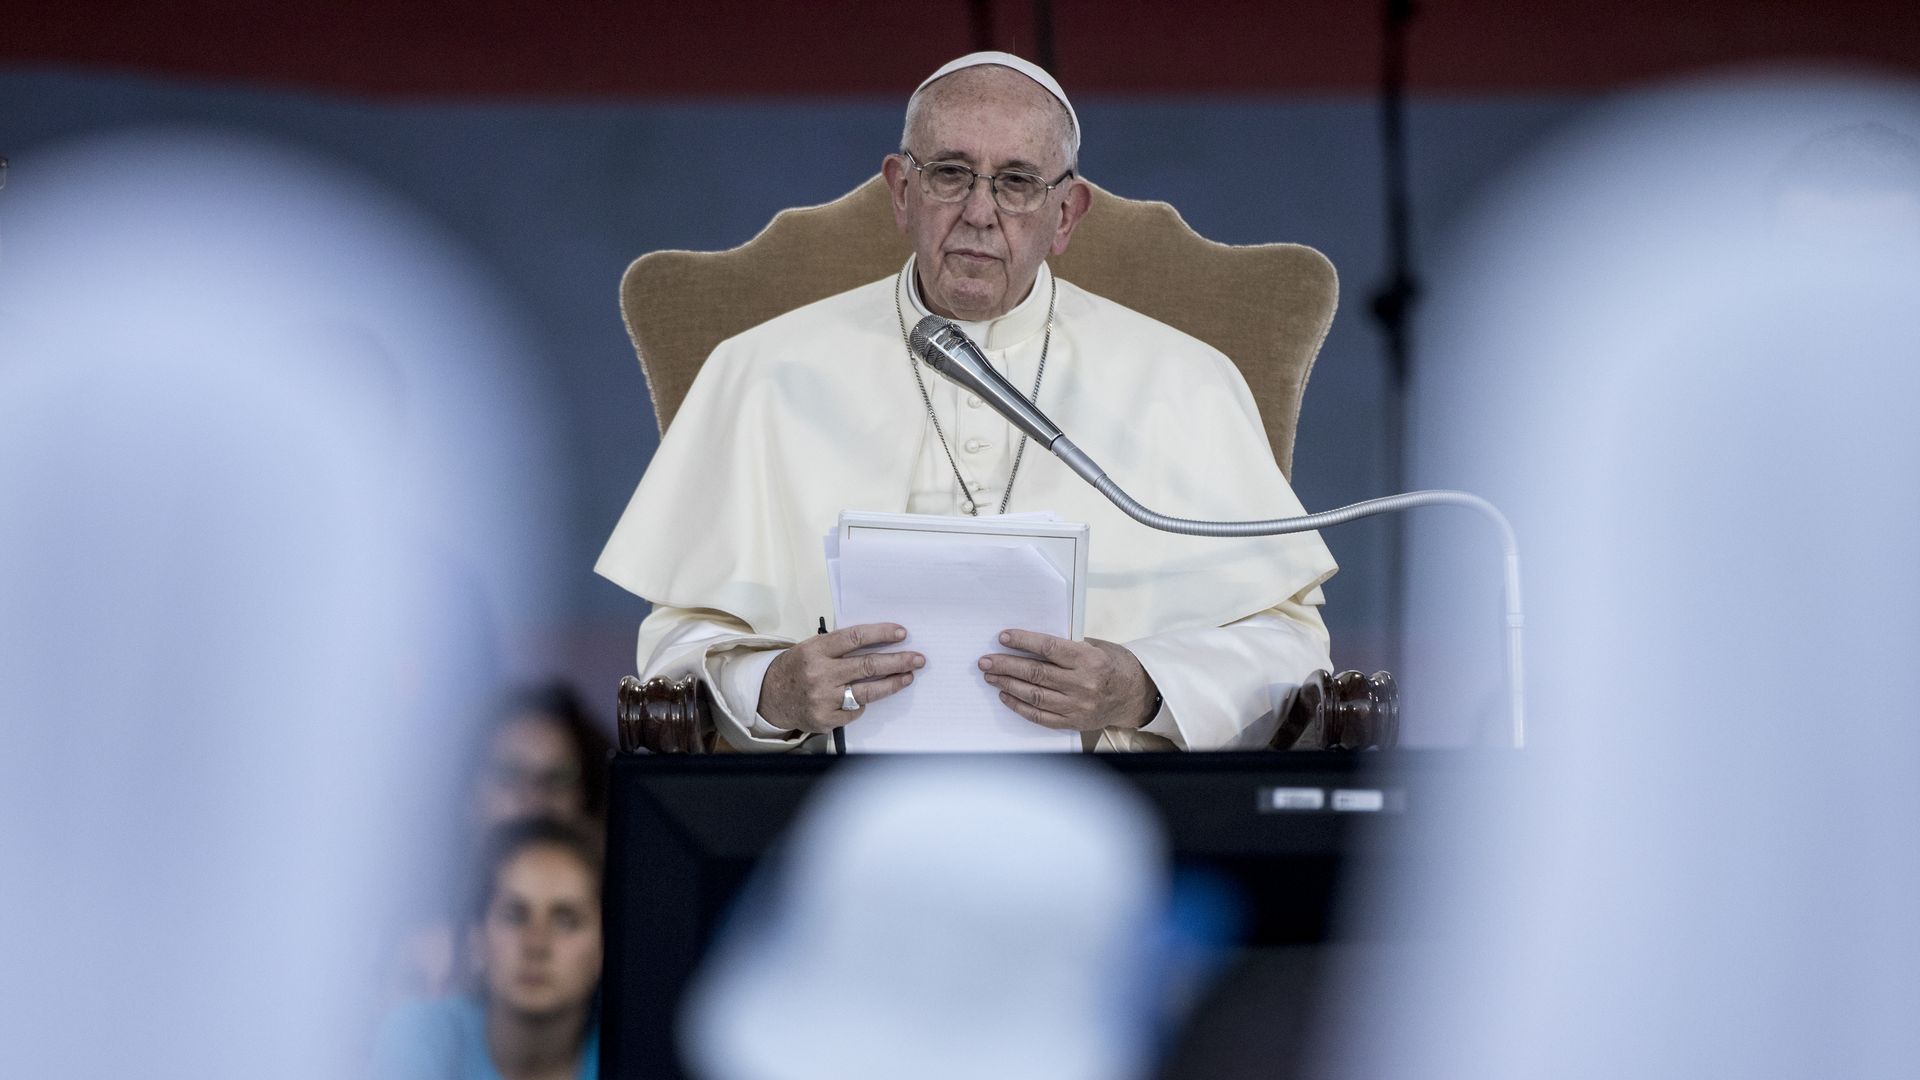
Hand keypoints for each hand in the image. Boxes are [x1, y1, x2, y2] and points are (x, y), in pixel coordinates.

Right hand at [758, 623, 923, 734]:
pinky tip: (869, 698)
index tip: (902, 633)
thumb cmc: (796, 669)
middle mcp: (820, 673)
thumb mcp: (811, 648)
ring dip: (892, 684)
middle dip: (897, 661)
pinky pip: (855, 712)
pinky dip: (863, 705)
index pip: (855, 638)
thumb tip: (879, 642)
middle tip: (917, 659)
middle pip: (867, 665)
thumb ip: (839, 645)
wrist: (769, 697)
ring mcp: (823, 699)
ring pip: (867, 692)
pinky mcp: (825, 719)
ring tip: (908, 677)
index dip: (881, 634)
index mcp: (816, 650)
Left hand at [978, 629, 1158, 731]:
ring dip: (1008, 685)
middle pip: (1036, 673)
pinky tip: (1006, 696)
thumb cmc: (1114, 665)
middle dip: (1006, 666)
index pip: (1049, 648)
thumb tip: (1029, 643)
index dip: (1024, 642)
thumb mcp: (1096, 647)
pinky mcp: (1074, 721)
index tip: (1004, 638)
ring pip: (1035, 694)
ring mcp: (1078, 705)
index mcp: (1090, 660)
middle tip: (986, 661)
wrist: (1135, 695)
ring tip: (991, 676)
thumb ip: (1066, 647)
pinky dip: (1020, 706)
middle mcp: (1083, 684)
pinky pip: (1041, 715)